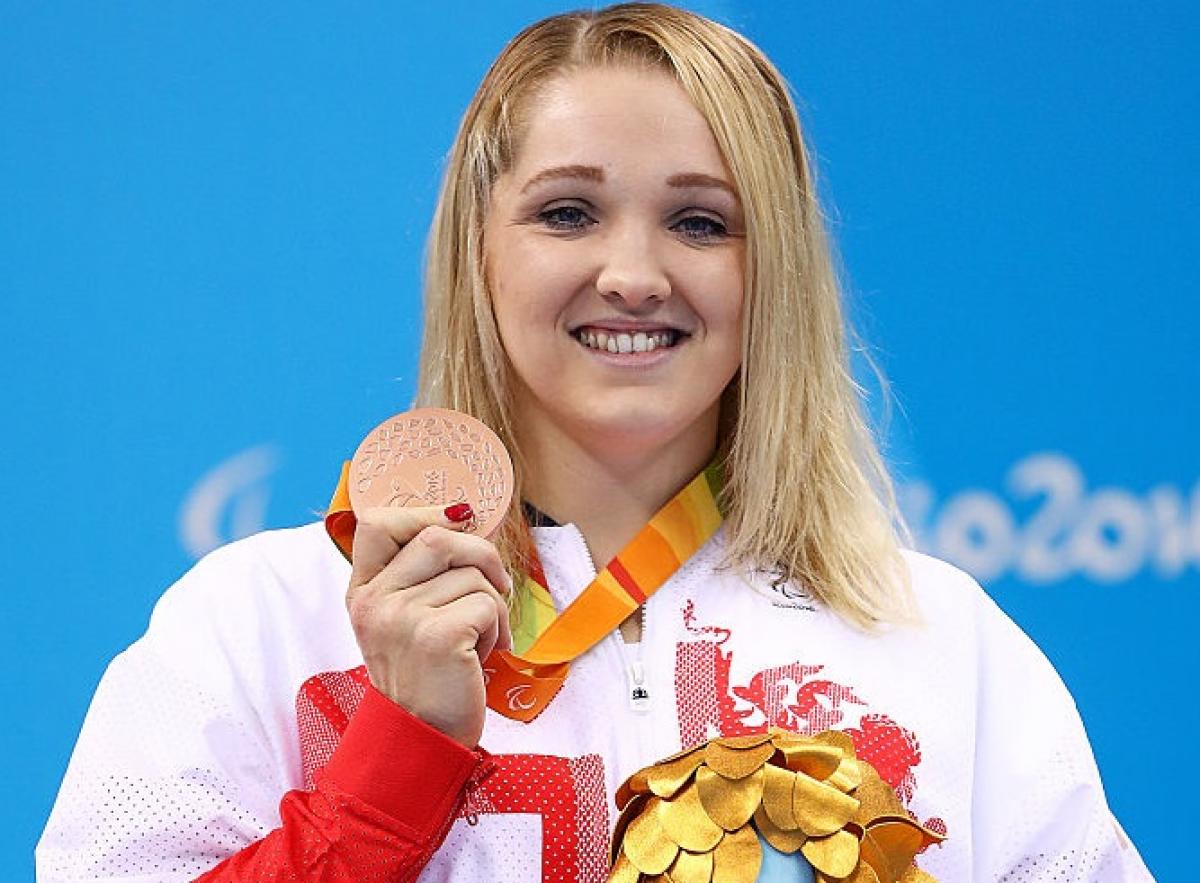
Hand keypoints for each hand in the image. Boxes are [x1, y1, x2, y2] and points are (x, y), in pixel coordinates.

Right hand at [346, 505, 511, 747]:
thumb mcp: (404, 622)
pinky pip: (488, 605)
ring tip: (481, 637)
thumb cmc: (427, 677)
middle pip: (438, 537)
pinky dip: (499, 629)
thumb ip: (418, 576)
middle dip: (482, 555)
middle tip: (497, 586)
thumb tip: (463, 518)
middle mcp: (375, 601)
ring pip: (472, 574)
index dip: (424, 513)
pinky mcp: (436, 637)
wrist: (423, 740)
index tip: (458, 526)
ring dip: (494, 604)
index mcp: (362, 592)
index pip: (377, 523)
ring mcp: (401, 618)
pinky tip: (484, 656)